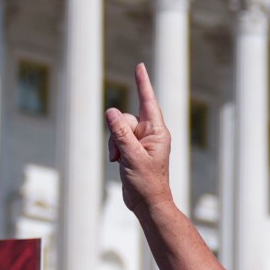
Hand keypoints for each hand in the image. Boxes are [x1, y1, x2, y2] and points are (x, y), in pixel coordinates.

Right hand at [104, 62, 177, 222]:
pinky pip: (117, 140)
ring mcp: (141, 141)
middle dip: (117, 133)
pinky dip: (114, 149)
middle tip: (121, 153)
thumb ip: (120, 133)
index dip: (142, 83)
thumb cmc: (146, 182)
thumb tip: (112, 111)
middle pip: (126, 119)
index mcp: (157, 132)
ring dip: (114, 144)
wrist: (147, 203)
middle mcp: (150, 134)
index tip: (140, 66)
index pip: (148, 102)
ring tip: (120, 161)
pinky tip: (118, 163)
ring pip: (118, 129)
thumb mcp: (131, 156)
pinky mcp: (133, 150)